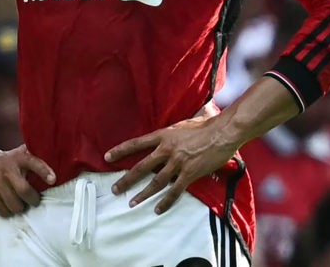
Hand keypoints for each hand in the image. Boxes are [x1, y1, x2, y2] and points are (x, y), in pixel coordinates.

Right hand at [0, 144, 55, 216]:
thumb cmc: (2, 160)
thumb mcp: (15, 154)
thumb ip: (31, 159)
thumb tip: (53, 165)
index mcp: (16, 159)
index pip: (33, 162)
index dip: (44, 171)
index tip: (53, 179)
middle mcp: (6, 170)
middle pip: (25, 192)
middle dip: (33, 200)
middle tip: (33, 200)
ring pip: (15, 206)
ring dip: (19, 207)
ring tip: (18, 202)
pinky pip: (3, 211)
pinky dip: (7, 211)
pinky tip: (7, 204)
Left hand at [104, 112, 238, 214]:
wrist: (223, 133)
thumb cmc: (206, 124)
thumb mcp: (184, 121)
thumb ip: (176, 127)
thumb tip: (174, 120)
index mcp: (162, 136)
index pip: (136, 144)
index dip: (120, 151)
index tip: (107, 158)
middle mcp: (166, 150)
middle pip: (141, 167)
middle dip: (126, 180)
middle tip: (115, 189)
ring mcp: (177, 163)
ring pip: (155, 182)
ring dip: (143, 194)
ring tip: (131, 203)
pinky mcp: (190, 174)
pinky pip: (175, 191)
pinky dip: (166, 201)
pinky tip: (158, 209)